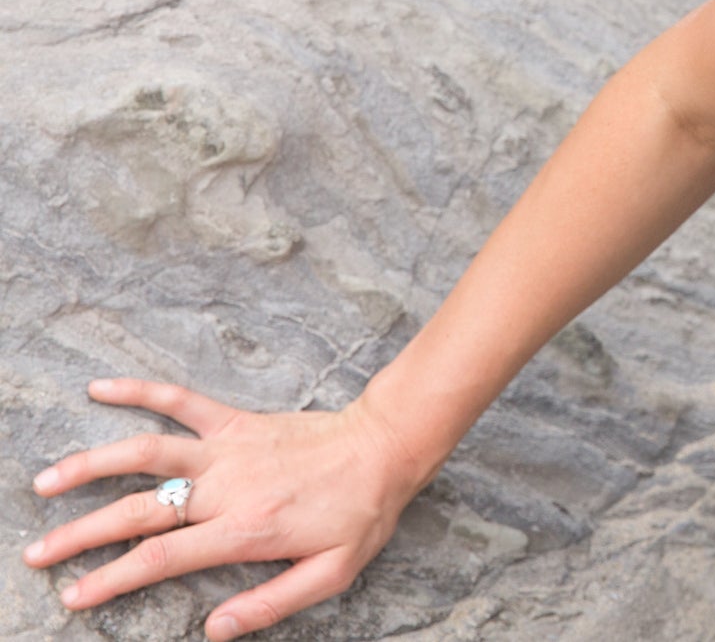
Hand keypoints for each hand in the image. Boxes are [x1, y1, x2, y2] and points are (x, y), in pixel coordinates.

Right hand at [22, 377, 425, 640]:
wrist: (387, 446)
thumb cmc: (360, 512)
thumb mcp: (332, 573)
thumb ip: (271, 604)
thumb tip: (215, 631)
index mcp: (245, 529)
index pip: (162, 558)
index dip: (112, 578)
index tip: (74, 595)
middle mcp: (228, 488)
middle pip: (140, 511)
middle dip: (82, 534)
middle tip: (38, 554)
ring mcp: (229, 449)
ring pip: (147, 453)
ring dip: (92, 463)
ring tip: (46, 481)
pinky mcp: (237, 421)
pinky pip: (182, 401)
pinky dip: (141, 391)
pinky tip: (101, 387)